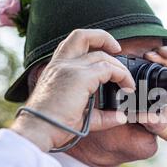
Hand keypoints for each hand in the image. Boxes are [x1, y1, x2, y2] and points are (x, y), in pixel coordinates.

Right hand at [11, 29, 134, 151]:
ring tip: (128, 82)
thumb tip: (120, 117)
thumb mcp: (79, 116)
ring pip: (102, 55)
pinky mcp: (80, 77)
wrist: (39, 130)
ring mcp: (70, 68)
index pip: (73, 44)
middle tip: (119, 51)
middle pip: (83, 36)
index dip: (92, 42)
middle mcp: (61, 63)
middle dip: (105, 39)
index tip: (109, 52)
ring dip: (119, 67)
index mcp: (55, 69)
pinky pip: (108, 69)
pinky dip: (122, 76)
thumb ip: (100, 115)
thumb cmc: (52, 125)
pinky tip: (127, 87)